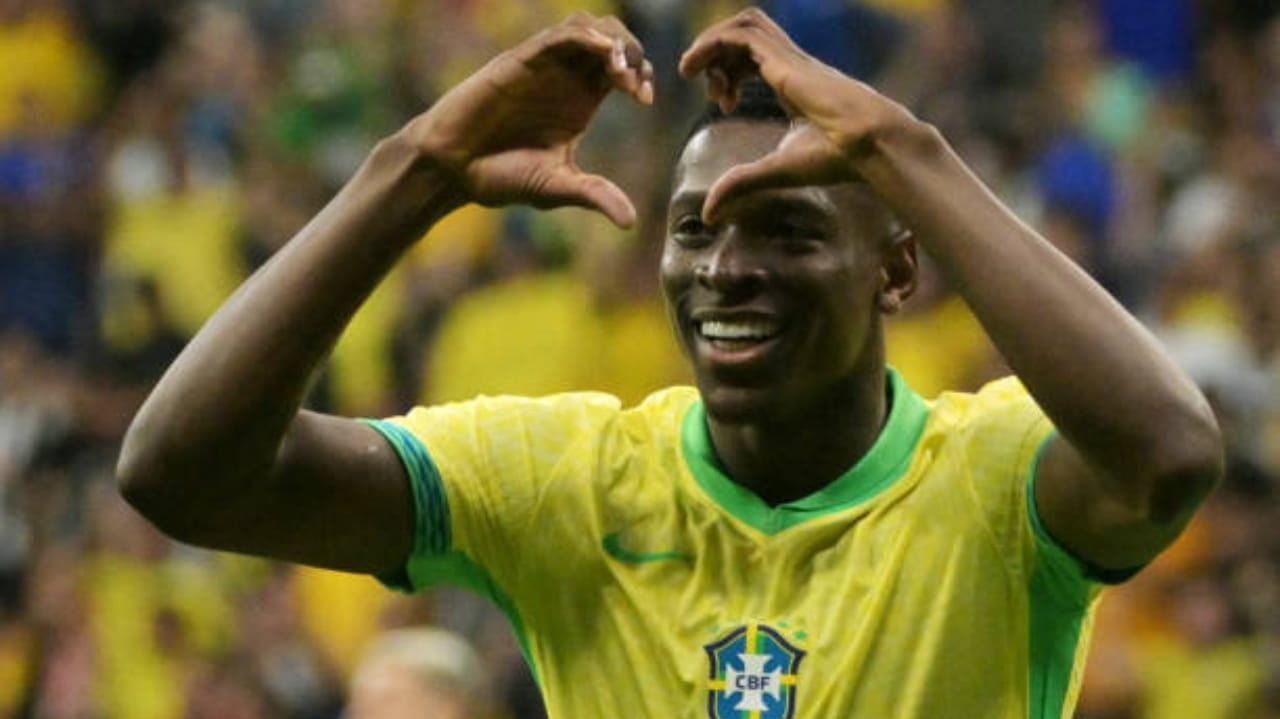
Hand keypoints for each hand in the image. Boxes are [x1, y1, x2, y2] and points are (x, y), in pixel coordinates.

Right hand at [408, 13, 652, 226]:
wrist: (452, 169)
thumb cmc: (500, 177)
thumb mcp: (556, 187)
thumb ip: (594, 195)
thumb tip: (631, 223)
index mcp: (579, 101)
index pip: (622, 70)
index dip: (640, 74)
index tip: (644, 99)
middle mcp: (564, 78)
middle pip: (612, 40)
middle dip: (632, 52)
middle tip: (634, 85)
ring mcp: (543, 67)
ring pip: (588, 27)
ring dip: (613, 40)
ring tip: (620, 71)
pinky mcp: (520, 61)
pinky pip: (560, 36)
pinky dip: (586, 37)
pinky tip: (603, 53)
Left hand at [678, 9, 914, 221]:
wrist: (870, 143)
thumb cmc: (836, 156)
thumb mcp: (776, 170)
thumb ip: (741, 185)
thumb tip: (709, 216)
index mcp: (793, 82)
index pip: (755, 57)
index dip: (730, 73)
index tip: (724, 103)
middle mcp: (790, 64)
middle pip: (747, 34)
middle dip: (717, 53)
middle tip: (707, 87)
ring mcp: (788, 57)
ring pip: (743, 25)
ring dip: (711, 43)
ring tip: (690, 70)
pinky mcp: (783, 59)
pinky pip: (740, 35)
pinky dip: (711, 43)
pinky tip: (693, 68)